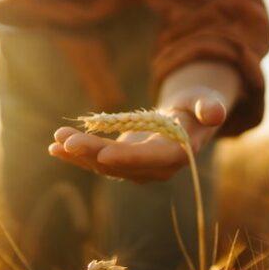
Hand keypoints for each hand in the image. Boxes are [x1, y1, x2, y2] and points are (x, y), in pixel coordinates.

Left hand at [48, 88, 228, 183]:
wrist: (189, 117)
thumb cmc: (199, 104)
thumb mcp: (207, 100)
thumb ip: (209, 106)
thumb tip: (214, 113)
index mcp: (177, 154)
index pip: (151, 160)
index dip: (128, 157)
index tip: (102, 154)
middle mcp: (155, 169)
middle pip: (120, 164)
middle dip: (92, 153)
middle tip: (65, 141)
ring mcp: (137, 168)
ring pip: (104, 165)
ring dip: (78, 154)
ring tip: (55, 141)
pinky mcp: (122, 162)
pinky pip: (97, 161)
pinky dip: (76, 154)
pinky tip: (55, 146)